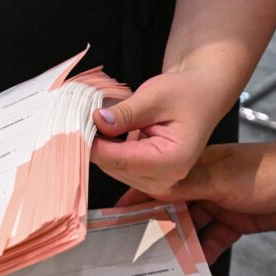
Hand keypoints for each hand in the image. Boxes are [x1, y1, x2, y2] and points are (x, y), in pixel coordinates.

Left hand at [91, 70, 234, 197]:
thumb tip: (97, 122)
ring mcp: (157, 182)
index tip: (73, 129)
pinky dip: (107, 151)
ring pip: (113, 170)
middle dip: (95, 145)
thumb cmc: (186, 94)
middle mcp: (166, 179)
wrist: (202, 97)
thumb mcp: (156, 95)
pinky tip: (103, 133)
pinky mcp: (148, 178)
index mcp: (173, 160)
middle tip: (78, 120)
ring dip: (100, 148)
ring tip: (91, 122)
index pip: (122, 160)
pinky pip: (118, 167)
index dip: (94, 145)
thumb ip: (126, 112)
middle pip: (115, 168)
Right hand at [117, 142, 275, 263]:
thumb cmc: (272, 171)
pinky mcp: (237, 222)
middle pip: (172, 207)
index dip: (137, 197)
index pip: (159, 180)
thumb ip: (186, 185)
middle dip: (154, 225)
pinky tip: (194, 268)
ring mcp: (222, 204)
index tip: (116, 214)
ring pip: (192, 227)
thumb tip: (151, 185)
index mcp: (198, 165)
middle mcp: (206, 184)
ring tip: (160, 262)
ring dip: (179, 243)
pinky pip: (213, 240)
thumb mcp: (221, 180)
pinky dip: (204, 253)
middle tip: (133, 246)